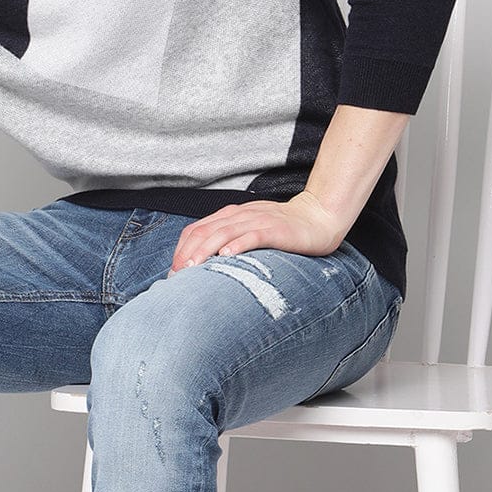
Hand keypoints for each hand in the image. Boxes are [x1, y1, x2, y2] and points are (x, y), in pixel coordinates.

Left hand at [167, 191, 345, 275]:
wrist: (318, 217)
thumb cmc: (282, 229)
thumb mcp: (249, 230)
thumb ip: (228, 241)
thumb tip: (203, 266)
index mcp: (231, 216)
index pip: (196, 229)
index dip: (181, 249)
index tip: (173, 272)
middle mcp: (240, 215)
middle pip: (205, 231)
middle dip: (187, 253)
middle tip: (176, 275)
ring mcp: (258, 220)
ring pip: (224, 233)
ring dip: (205, 251)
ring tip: (193, 268)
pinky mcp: (276, 229)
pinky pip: (254, 235)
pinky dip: (238, 245)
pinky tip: (227, 256)